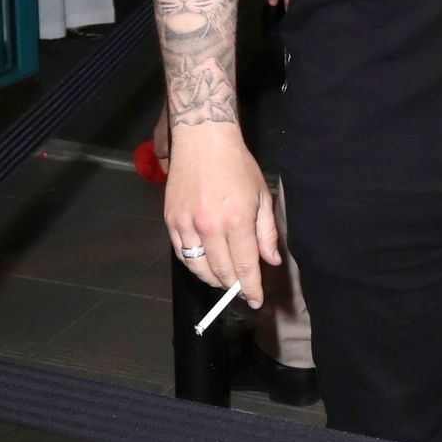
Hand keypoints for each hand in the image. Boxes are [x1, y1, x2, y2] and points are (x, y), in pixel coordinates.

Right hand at [163, 123, 280, 307]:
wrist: (203, 141)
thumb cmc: (238, 165)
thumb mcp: (262, 195)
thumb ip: (266, 232)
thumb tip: (270, 261)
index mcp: (237, 221)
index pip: (245, 267)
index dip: (251, 288)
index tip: (256, 301)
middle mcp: (210, 227)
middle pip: (221, 271)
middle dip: (234, 287)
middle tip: (242, 291)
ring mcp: (187, 224)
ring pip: (198, 268)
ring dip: (212, 279)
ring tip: (224, 280)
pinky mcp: (171, 220)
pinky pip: (181, 254)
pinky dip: (194, 265)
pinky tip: (204, 264)